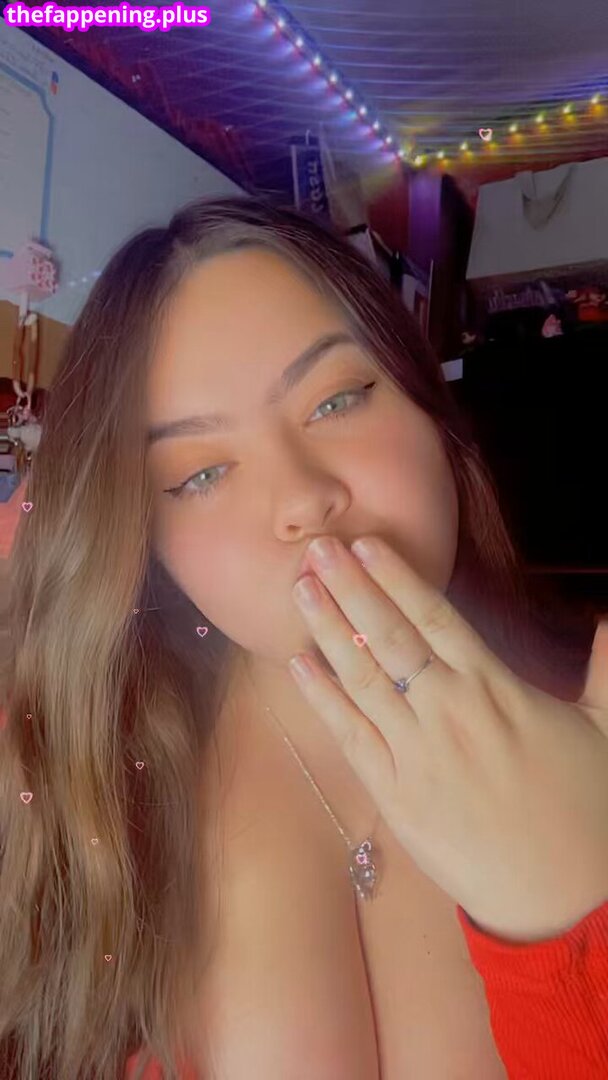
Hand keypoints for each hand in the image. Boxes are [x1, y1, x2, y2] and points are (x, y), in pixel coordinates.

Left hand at [289, 534, 607, 942]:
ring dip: (327, 631)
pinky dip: (323, 699)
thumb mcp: (604, 729)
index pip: (435, 618)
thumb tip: (607, 617)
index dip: (396, 578)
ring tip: (299, 592)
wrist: (562, 901)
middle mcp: (449, 712)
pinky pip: (351, 737)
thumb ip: (604, 666)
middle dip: (350, 589)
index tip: (366, 547)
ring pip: (361, 680)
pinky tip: (300, 666)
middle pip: (389, 637)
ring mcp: (417, 754)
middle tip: (316, 550)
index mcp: (496, 689)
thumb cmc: (586, 812)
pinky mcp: (396, 797)